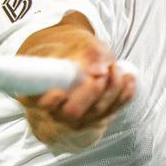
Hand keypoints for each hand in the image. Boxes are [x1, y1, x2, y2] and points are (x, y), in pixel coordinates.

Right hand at [15, 12, 134, 148]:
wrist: (72, 64)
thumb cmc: (67, 52)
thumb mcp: (72, 44)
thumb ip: (88, 52)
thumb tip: (100, 68)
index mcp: (37, 94)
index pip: (39, 102)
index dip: (51, 99)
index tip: (61, 91)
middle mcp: (53, 112)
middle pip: (73, 112)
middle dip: (92, 92)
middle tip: (103, 70)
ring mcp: (74, 121)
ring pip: (96, 113)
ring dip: (112, 90)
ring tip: (116, 68)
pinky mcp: (93, 121)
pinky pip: (111, 112)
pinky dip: (123, 96)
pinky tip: (128, 78)